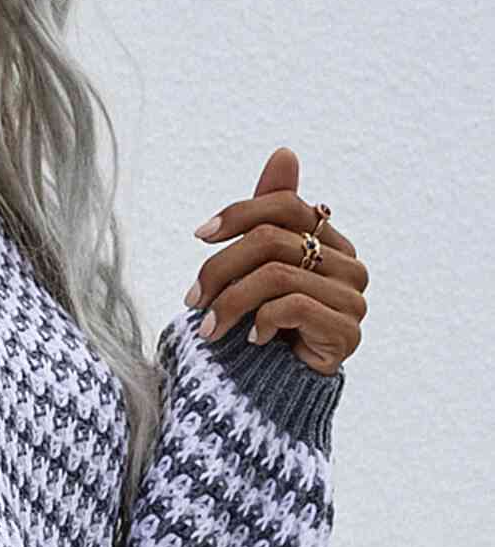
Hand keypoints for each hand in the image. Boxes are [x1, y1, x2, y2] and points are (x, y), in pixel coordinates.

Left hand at [186, 146, 368, 375]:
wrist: (279, 393)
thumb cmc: (264, 327)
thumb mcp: (257, 268)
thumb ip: (268, 217)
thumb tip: (284, 152)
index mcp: (329, 240)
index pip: (285, 205)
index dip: (240, 213)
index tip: (201, 235)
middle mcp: (349, 264)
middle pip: (273, 240)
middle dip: (221, 268)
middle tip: (193, 299)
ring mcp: (353, 299)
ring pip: (277, 275)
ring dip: (230, 302)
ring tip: (208, 328)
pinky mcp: (348, 332)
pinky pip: (294, 306)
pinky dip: (260, 322)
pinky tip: (251, 340)